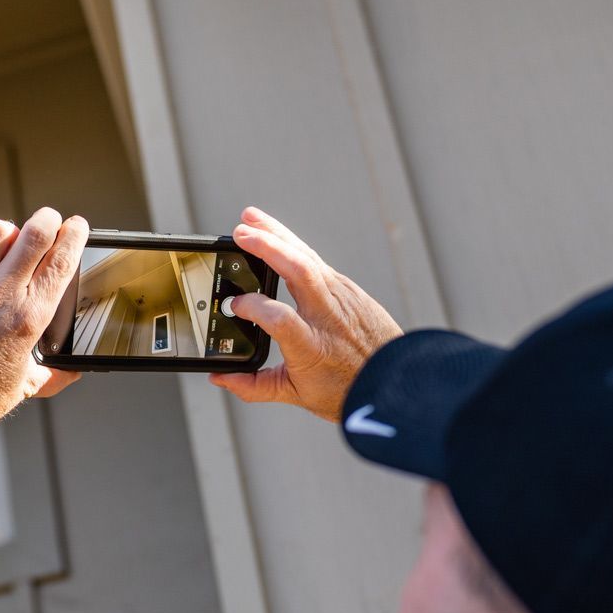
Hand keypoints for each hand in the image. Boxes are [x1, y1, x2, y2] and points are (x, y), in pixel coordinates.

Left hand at [0, 208, 86, 459]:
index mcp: (30, 318)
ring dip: (8, 234)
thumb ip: (53, 374)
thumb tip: (70, 372)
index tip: (77, 227)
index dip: (75, 235)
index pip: (61, 260)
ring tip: (6, 247)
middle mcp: (2, 295)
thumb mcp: (24, 385)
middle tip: (48, 222)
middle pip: (35, 232)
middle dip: (47, 220)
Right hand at [209, 207, 402, 421]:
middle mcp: (328, 316)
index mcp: (312, 347)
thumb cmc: (345, 388)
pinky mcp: (347, 288)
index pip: (279, 318)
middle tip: (239, 232)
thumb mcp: (295, 393)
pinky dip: (292, 245)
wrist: (392, 378)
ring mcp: (341, 297)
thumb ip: (254, 386)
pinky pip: (316, 260)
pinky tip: (276, 236)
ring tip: (251, 218)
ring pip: (308, 257)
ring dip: (278, 234)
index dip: (253, 307)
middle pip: (299, 271)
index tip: (234, 306)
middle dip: (268, 247)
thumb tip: (220, 377)